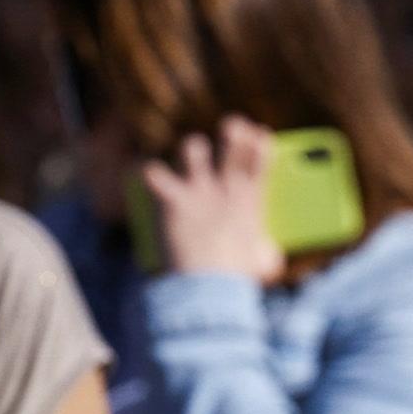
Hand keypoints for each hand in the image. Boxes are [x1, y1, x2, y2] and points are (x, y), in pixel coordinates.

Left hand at [144, 116, 284, 282]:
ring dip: (192, 149)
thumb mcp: (263, 264)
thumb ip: (265, 251)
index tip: (260, 133)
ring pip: (192, 150)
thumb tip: (269, 251)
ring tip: (193, 153)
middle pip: (231, 148)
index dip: (260, 144)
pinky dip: (147, 172)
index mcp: (251, 204)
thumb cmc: (237, 280)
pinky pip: (153, 174)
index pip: (261, 163)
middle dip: (234, 133)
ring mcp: (198, 192)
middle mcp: (225, 190)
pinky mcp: (172, 199)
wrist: (209, 288)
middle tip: (233, 125)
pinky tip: (143, 170)